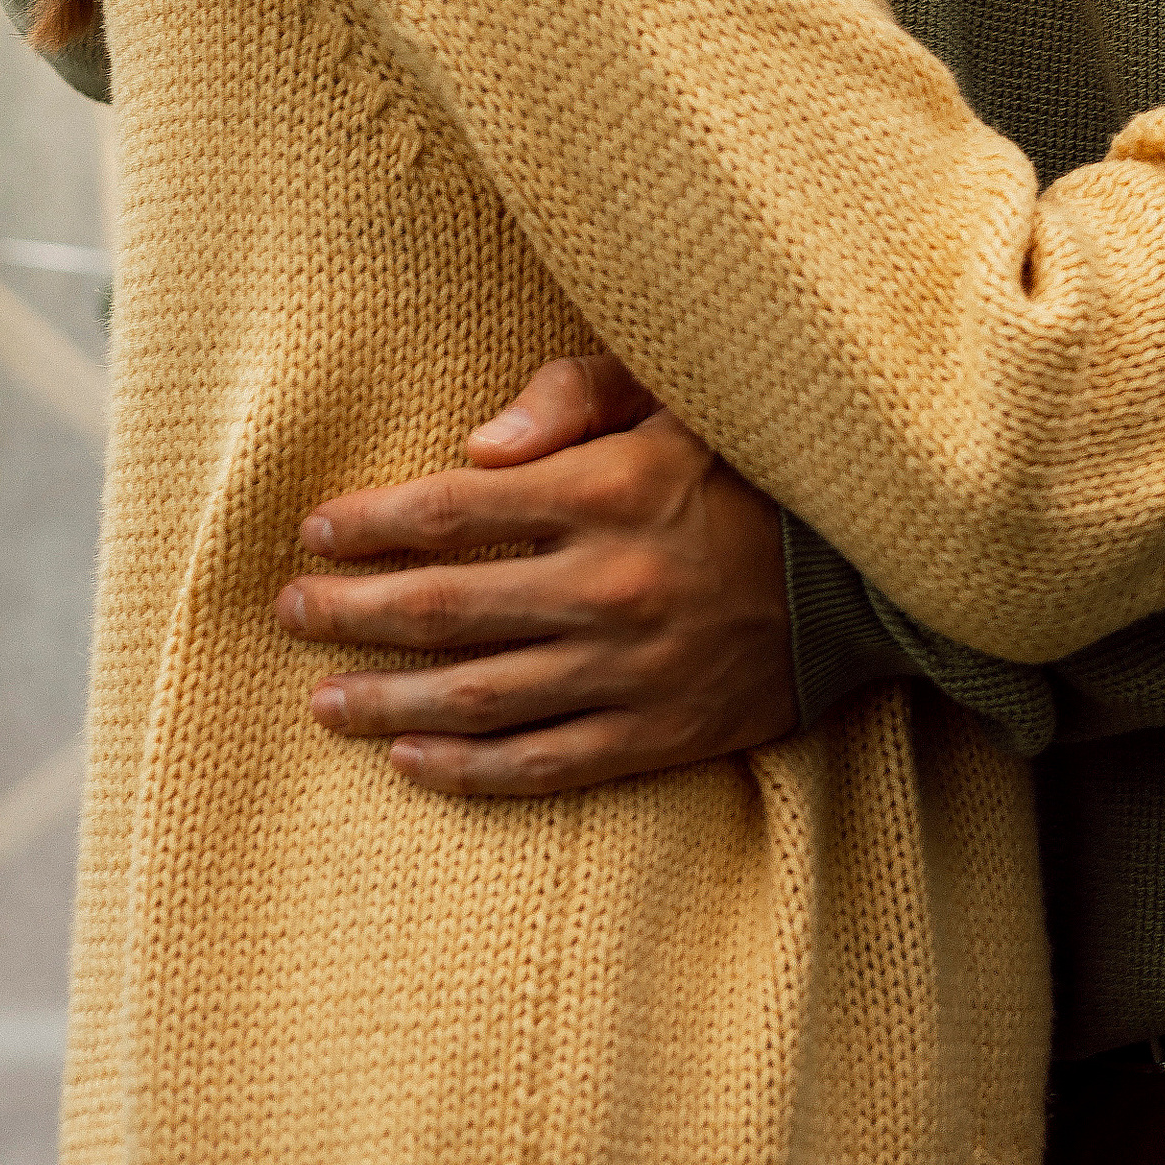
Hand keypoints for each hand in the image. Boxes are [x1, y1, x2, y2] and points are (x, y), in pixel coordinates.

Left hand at [277, 357, 800, 795]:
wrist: (875, 572)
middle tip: (289, 614)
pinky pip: (543, 764)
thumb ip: (573, 399)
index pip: (452, 510)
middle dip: (351, 612)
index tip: (313, 532)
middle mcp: (607, 587)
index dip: (370, 524)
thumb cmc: (760, 462)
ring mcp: (630, 671)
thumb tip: (471, 449)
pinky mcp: (660, 735)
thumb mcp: (678, 394)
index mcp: (608, 492)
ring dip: (386, 701)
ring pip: (477, 697)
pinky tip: (411, 761)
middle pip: (443, 607)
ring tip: (324, 701)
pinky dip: (468, 770)